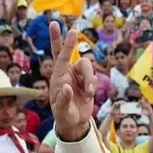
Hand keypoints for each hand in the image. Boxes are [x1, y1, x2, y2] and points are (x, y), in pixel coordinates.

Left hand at [49, 23, 95, 139]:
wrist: (74, 123)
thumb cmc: (63, 116)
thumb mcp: (61, 111)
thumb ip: (63, 99)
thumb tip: (67, 87)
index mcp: (58, 77)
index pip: (61, 57)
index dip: (64, 44)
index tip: (67, 29)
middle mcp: (68, 73)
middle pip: (77, 58)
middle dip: (72, 44)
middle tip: (73, 31)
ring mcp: (79, 78)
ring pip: (89, 69)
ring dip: (90, 80)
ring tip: (88, 94)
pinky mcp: (88, 83)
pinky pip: (94, 79)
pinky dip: (93, 87)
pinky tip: (89, 96)